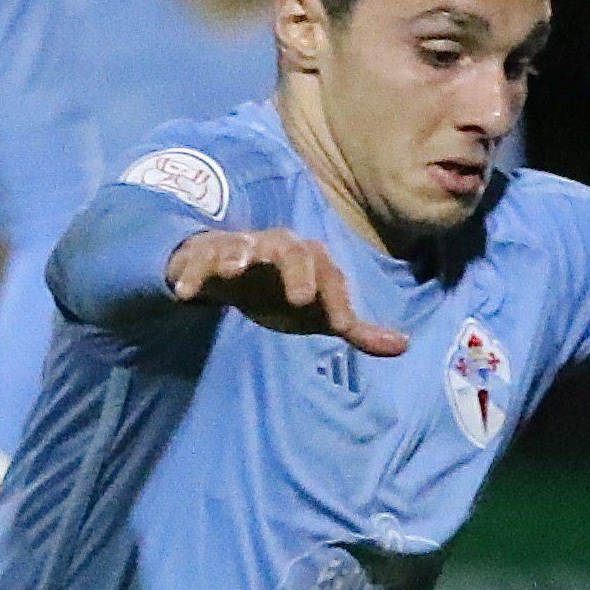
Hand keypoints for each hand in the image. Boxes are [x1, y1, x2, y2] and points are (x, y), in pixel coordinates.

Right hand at [167, 227, 407, 355]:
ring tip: (232, 270)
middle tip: (300, 299)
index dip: (339, 300)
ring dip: (236, 254)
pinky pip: (199, 259)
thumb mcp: (318, 313)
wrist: (231, 272)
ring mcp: (241, 248)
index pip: (331, 276)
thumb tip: (403, 345)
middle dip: (297, 270)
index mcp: (310, 260)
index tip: (343, 326)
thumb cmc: (281, 293)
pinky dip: (192, 273)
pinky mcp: (207, 254)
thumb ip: (357, 328)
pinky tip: (185, 294)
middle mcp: (278, 248)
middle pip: (292, 250)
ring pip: (242, 245)